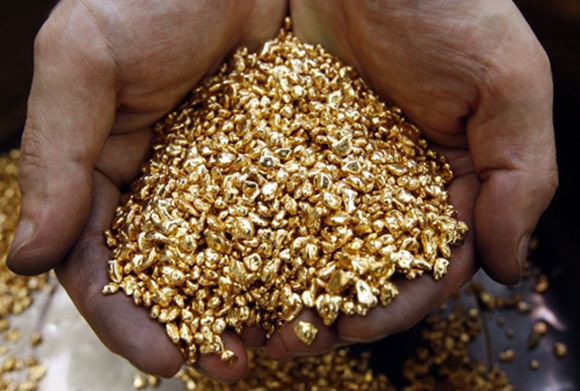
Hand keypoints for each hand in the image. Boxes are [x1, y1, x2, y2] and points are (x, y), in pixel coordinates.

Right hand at [7, 0, 285, 380]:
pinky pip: (279, 214)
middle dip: (194, 324)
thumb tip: (26, 259)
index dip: (125, 316)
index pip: (100, 261)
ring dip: (247, 302)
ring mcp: (220, 173)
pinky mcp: (270, 158)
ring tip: (276, 339)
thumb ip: (55, 154)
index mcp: (106, 170)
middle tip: (228, 364)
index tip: (162, 359)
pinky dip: (290, 253)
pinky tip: (312, 282)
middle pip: (171, 271)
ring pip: (229, 253)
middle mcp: (162, 182)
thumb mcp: (83, 61)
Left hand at [263, 0, 557, 359]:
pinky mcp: (282, 143)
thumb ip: (521, 174)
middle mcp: (385, 187)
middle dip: (325, 308)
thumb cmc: (446, 6)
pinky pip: (261, 196)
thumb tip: (511, 265)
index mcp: (443, 184)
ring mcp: (330, 168)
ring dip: (278, 286)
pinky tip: (220, 261)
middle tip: (286, 338)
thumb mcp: (507, 80)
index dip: (391, 304)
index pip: (424, 267)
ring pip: (305, 243)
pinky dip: (245, 234)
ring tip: (244, 319)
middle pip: (357, 267)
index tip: (350, 324)